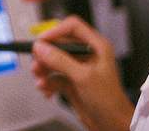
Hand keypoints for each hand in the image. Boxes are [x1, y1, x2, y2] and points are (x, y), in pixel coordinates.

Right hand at [31, 16, 133, 130]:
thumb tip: (41, 48)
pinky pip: (54, 77)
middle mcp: (87, 55)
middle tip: (37, 63)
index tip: (41, 41)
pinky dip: (47, 82)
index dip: (55, 31)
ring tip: (39, 78)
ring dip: (44, 70)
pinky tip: (46, 89)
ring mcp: (78, 69)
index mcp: (96, 47)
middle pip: (59, 45)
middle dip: (45, 55)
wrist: (112, 125)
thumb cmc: (110, 102)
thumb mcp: (83, 77)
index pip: (72, 27)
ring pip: (54, 61)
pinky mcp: (72, 82)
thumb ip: (60, 60)